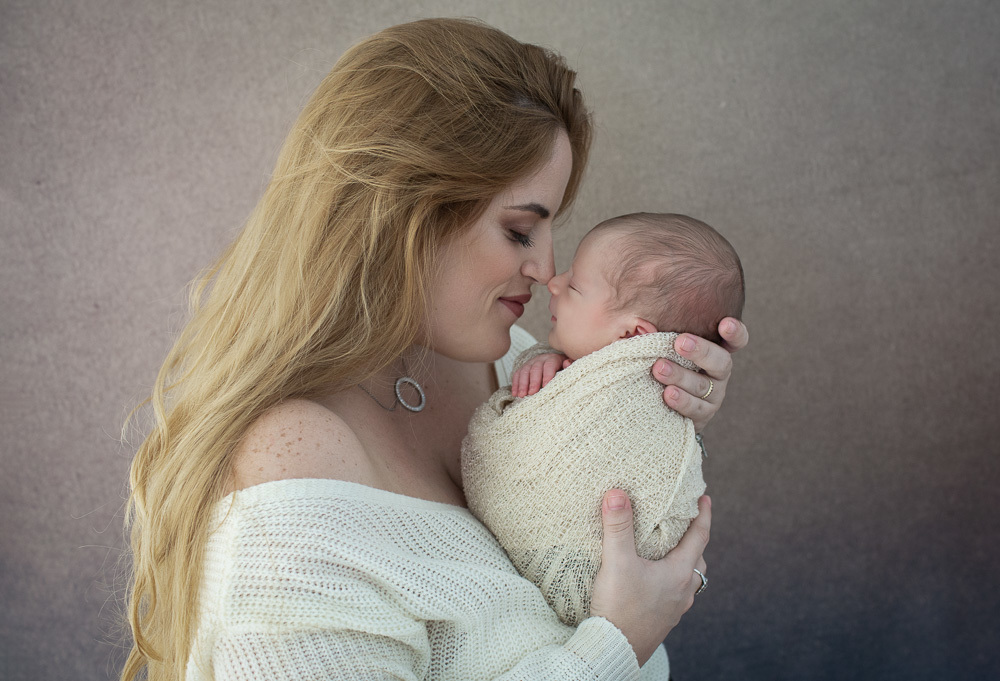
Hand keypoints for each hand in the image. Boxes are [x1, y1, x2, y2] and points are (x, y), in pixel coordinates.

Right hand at [511, 352, 567, 396]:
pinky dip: (515, 384)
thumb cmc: (562, 370)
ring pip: (525, 371)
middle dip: (533, 382)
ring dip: (522, 384)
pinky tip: (515, 394)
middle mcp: (540, 359)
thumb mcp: (568, 368)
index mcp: (552, 359)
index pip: (549, 365)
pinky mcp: (523, 368)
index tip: (545, 386)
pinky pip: (517, 374)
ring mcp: (530, 363)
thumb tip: (567, 363)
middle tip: (532, 393)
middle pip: (535, 369)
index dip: (547, 375)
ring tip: (522, 395)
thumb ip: (569, 366)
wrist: (554, 363)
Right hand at [590, 491, 710, 666]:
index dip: (703, 515)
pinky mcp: (662, 619)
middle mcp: (683, 591)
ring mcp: (675, 608)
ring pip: (689, 579)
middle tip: (686, 522)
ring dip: (685, 561)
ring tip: (671, 550)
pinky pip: (676, 593)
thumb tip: (617, 494)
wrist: (614, 650)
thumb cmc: (619, 607)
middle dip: (695, 539)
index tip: (705, 498)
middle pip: (698, 559)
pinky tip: (655, 580)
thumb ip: (618, 527)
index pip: (699, 537)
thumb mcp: (617, 562)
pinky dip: (672, 579)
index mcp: (679, 573)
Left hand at [652, 317, 748, 431]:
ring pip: (702, 385)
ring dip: (680, 376)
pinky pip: (695, 408)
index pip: (735, 341)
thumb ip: (654, 336)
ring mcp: (713, 395)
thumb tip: (643, 326)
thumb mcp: (657, 349)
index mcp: (713, 350)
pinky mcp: (702, 415)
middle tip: (680, 342)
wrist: (656, 405)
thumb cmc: (659, 365)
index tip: (725, 324)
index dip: (735, 332)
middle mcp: (718, 372)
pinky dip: (682, 401)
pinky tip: (667, 394)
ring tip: (659, 368)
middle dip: (701, 351)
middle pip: (721, 361)